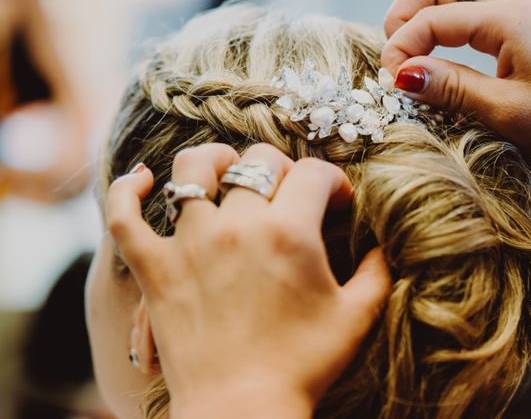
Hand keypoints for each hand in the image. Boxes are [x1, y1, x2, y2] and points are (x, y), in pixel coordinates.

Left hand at [105, 143, 390, 418]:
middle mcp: (238, 226)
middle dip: (282, 168)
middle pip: (259, 161)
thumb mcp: (356, 318)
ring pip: (191, 170)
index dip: (332, 180)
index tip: (336, 201)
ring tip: (225, 171)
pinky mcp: (155, 269)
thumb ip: (378, 272)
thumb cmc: (302, 367)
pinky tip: (140, 179)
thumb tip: (382, 245)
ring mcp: (190, 244)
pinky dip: (126, 193)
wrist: (242, 411)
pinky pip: (124, 217)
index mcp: (289, 233)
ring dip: (212, 162)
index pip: (314, 173)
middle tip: (288, 194)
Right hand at [382, 0, 530, 177]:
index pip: (434, 17)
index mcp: (508, 18)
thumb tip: (402, 74)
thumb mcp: (504, 110)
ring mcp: (520, 16)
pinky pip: (475, 12)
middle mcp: (513, 5)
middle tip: (394, 53)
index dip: (401, 45)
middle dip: (407, 10)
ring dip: (428, 12)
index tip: (387, 80)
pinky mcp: (524, 33)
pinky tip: (443, 55)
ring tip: (413, 50)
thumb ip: (450, 86)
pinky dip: (448, 25)